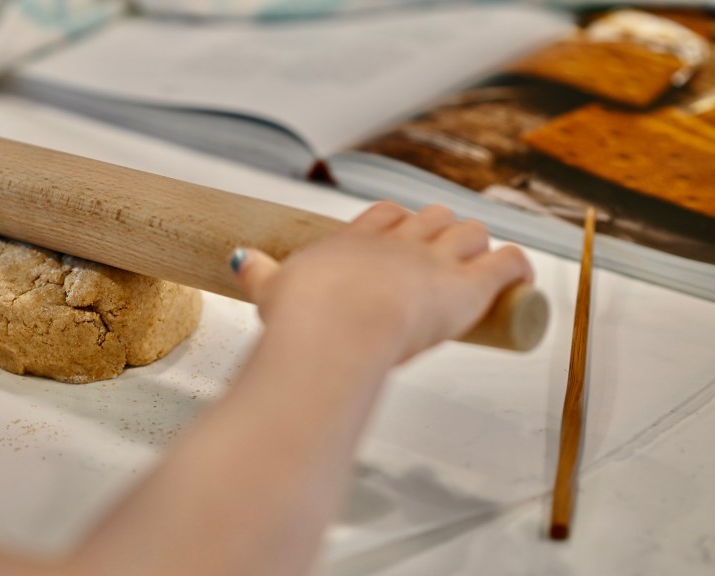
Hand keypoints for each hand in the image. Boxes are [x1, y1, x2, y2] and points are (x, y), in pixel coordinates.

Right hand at [232, 202, 532, 367]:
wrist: (335, 330)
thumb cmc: (303, 315)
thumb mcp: (272, 288)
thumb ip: (257, 273)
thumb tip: (238, 260)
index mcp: (357, 240)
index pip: (386, 215)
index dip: (398, 224)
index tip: (400, 238)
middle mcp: (399, 243)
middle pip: (433, 216)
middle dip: (440, 232)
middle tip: (441, 258)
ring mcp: (435, 261)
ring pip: (471, 232)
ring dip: (477, 246)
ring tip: (479, 266)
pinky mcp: (468, 286)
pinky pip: (507, 263)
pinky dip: (518, 268)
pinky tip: (521, 278)